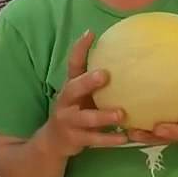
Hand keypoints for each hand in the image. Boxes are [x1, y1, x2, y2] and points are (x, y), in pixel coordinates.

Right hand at [36, 30, 128, 157]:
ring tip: (121, 114)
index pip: (72, 64)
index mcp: (70, 87)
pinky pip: (94, 140)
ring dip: (103, 116)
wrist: (53, 142)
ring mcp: (69, 121)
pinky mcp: (75, 139)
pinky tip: (124, 138)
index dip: (79, 48)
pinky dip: (109, 139)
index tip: (91, 33)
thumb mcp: (80, 94)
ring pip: (85, 118)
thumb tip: (123, 54)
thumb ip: (94, 80)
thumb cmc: (75, 111)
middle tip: (105, 75)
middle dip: (88, 82)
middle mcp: (66, 102)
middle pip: (73, 89)